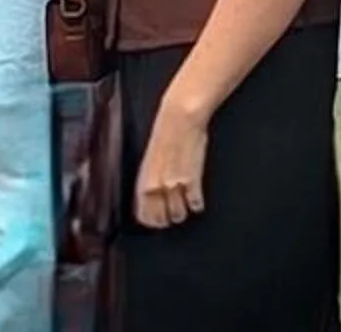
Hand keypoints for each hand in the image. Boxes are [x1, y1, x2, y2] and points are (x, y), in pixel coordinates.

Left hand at [133, 100, 207, 228]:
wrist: (179, 119)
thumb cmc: (164, 134)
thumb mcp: (149, 159)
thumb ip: (149, 179)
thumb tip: (152, 195)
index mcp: (144, 180)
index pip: (144, 214)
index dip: (150, 220)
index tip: (155, 221)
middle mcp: (157, 186)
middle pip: (161, 218)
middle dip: (166, 219)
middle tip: (171, 214)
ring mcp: (176, 185)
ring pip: (179, 215)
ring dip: (182, 212)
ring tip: (184, 205)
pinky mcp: (193, 181)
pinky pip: (196, 204)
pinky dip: (196, 204)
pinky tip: (196, 198)